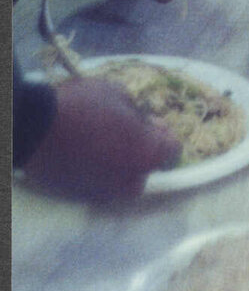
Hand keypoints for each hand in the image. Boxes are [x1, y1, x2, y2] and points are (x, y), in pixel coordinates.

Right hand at [22, 77, 180, 199]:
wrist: (33, 129)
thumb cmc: (81, 106)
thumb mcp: (117, 93)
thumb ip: (136, 111)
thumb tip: (139, 121)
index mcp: (148, 154)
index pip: (173, 151)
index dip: (165, 135)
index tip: (152, 123)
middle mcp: (131, 181)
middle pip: (145, 169)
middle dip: (139, 153)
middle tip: (124, 132)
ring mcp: (104, 193)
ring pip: (120, 180)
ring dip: (117, 164)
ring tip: (100, 142)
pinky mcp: (80, 197)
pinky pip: (97, 184)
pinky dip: (96, 171)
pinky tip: (83, 153)